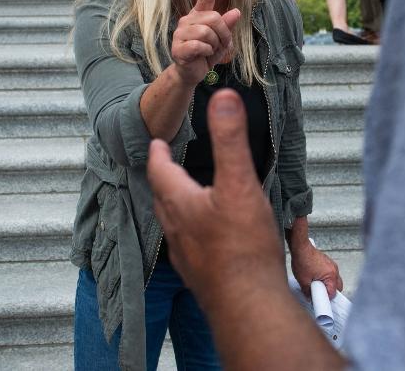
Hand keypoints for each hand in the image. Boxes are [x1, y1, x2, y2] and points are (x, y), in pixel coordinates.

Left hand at [147, 89, 287, 303]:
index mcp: (180, 203)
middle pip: (163, 198)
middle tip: (166, 166)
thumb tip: (223, 97)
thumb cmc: (243, 248)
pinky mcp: (201, 277)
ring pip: (174, 225)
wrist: (248, 307)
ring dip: (177, 208)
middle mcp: (177, 231)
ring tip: (186, 199)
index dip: (158, 153)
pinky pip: (190, 249)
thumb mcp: (239, 183)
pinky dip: (194, 235)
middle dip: (164, 178)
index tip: (156, 143)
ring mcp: (187, 257)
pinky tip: (209, 240)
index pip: (159, 170)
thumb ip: (230, 139)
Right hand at [171, 0, 241, 86]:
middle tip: (221, 44)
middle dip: (223, 33)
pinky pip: (199, 45)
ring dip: (214, 44)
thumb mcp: (222, 40)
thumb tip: (236, 11)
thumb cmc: (206, 54)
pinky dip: (206, 52)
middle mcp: (187, 21)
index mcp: (198, 17)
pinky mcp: (177, 48)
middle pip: (213, 18)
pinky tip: (202, 56)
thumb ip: (227, 26)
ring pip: (206, 32)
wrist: (193, 73)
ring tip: (210, 51)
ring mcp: (179, 34)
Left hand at [290, 243, 343, 297]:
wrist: (300, 247)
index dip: (325, 298)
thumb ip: (307, 292)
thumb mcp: (303, 281)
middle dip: (329, 292)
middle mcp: (334, 270)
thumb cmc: (302, 260)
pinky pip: (331, 273)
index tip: (320, 301)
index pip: (333, 293)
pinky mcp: (328, 262)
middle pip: (337, 287)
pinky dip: (326, 278)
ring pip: (334, 280)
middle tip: (319, 294)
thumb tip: (310, 298)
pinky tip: (316, 277)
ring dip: (327, 284)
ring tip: (317, 285)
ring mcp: (332, 265)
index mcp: (331, 275)